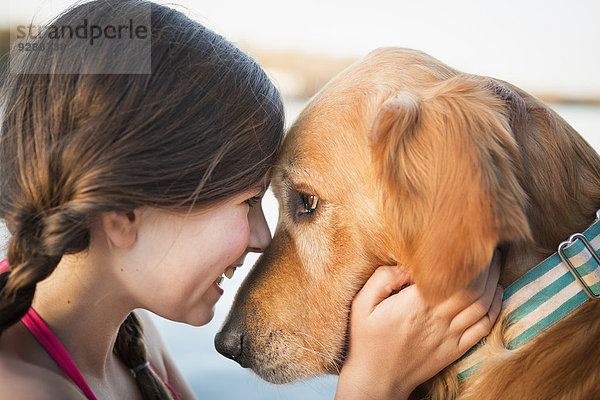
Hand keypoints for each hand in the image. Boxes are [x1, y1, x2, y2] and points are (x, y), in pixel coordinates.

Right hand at [335, 252, 501, 399]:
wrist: (377, 380)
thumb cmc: (367, 340)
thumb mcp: (362, 304)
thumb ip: (382, 278)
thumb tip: (407, 265)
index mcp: (415, 304)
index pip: (453, 276)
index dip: (467, 258)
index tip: (469, 241)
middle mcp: (437, 319)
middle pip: (474, 288)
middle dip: (487, 265)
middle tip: (490, 247)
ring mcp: (449, 336)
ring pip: (482, 305)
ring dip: (494, 282)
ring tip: (496, 263)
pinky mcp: (456, 349)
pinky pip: (483, 327)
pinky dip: (495, 308)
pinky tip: (497, 293)